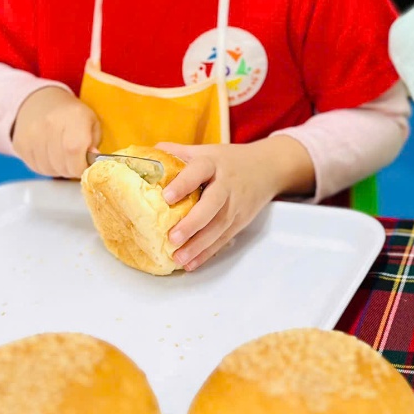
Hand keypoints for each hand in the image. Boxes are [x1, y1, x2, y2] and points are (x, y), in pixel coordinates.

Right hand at [12, 86, 98, 178]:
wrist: (40, 102)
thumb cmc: (71, 115)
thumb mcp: (92, 122)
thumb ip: (94, 143)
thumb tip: (93, 161)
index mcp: (73, 115)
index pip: (74, 150)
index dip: (81, 165)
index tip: (85, 165)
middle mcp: (50, 123)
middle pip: (61, 164)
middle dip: (72, 169)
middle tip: (75, 161)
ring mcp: (31, 133)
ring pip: (48, 169)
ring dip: (58, 169)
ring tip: (62, 156)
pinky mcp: (20, 144)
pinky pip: (35, 168)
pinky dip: (46, 167)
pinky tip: (50, 155)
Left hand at [158, 136, 315, 270]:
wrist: (268, 167)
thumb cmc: (230, 160)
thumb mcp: (207, 150)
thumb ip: (178, 153)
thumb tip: (145, 157)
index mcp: (214, 163)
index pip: (199, 171)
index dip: (184, 183)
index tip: (167, 196)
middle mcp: (227, 184)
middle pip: (213, 204)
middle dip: (193, 223)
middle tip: (173, 237)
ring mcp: (236, 204)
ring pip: (219, 226)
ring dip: (199, 245)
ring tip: (178, 257)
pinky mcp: (241, 220)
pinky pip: (224, 238)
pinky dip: (207, 252)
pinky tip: (191, 263)